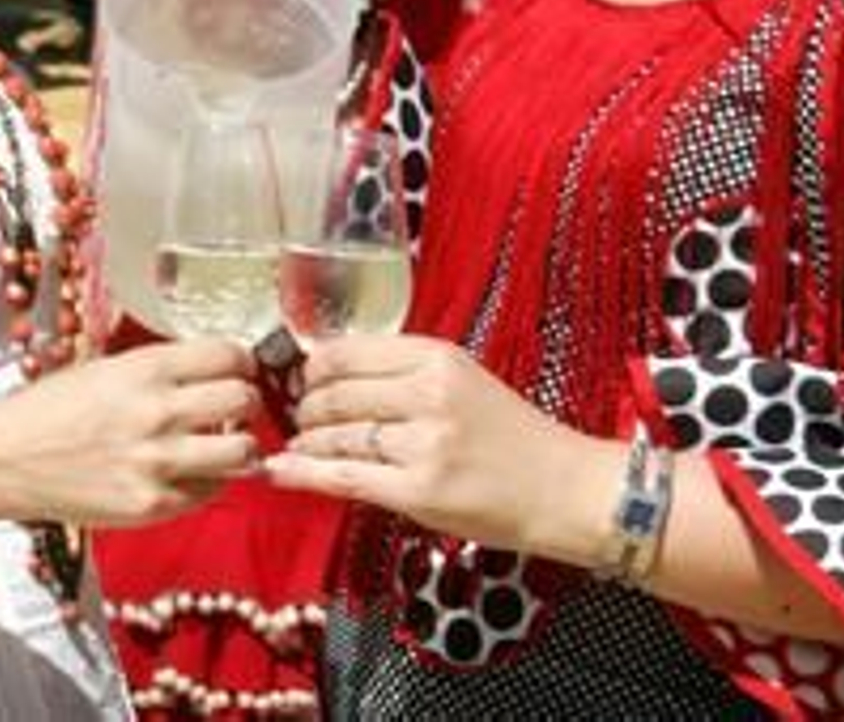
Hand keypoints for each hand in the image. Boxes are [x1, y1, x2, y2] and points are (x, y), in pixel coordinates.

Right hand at [0, 338, 260, 529]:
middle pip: (244, 399)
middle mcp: (158, 411)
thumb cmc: (51, 408)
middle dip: (247, 401)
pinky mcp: (151, 505)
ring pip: (242, 452)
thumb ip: (160, 370)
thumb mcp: (108, 368)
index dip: (242, 361)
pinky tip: (192, 472)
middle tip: (237, 406)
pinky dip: (210, 482)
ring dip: (241, 446)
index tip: (241, 368)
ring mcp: (157, 462)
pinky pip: (209, 492)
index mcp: (146, 368)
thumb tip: (211, 371)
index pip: (228, 355)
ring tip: (226, 444)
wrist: (5, 460)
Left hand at [263, 334, 588, 556]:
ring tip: (296, 444)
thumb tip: (336, 374)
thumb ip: (406, 374)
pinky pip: (348, 477)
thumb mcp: (462, 379)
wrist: (560, 487)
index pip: (350, 351)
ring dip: (307, 441)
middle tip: (296, 415)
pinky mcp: (420, 492)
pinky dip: (307, 473)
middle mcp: (428, 394)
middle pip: (338, 392)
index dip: (314, 365)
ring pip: (339, 435)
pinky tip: (283, 470)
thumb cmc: (511, 435)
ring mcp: (424, 444)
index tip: (301, 375)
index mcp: (437, 357)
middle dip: (305, 406)